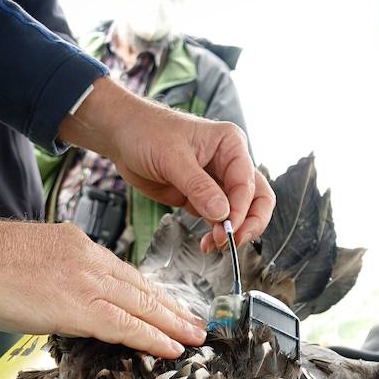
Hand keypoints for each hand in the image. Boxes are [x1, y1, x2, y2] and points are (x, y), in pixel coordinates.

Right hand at [0, 176, 207, 357]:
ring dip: (173, 323)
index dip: (146, 292)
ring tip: (195, 337)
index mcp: (76, 247)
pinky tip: (171, 347)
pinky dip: (152, 336)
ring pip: (142, 305)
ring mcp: (87, 282)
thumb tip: (54, 299)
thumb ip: (49, 277)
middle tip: (195, 322)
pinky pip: (126, 324)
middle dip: (170, 307)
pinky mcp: (80, 306)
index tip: (162, 304)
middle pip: (140, 287)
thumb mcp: (26, 261)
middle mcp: (89, 260)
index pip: (121, 273)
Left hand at [59, 78, 274, 250]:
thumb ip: (198, 187)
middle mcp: (229, 163)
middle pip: (257, 198)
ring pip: (240, 212)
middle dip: (249, 222)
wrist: (122, 136)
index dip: (241, 209)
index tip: (227, 229)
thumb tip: (222, 214)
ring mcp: (216, 182)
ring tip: (214, 245)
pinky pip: (217, 219)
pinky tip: (206, 244)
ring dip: (231, 231)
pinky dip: (215, 233)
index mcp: (230, 145)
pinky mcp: (200, 197)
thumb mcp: (172, 158)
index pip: (247, 183)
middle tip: (232, 241)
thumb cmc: (147, 133)